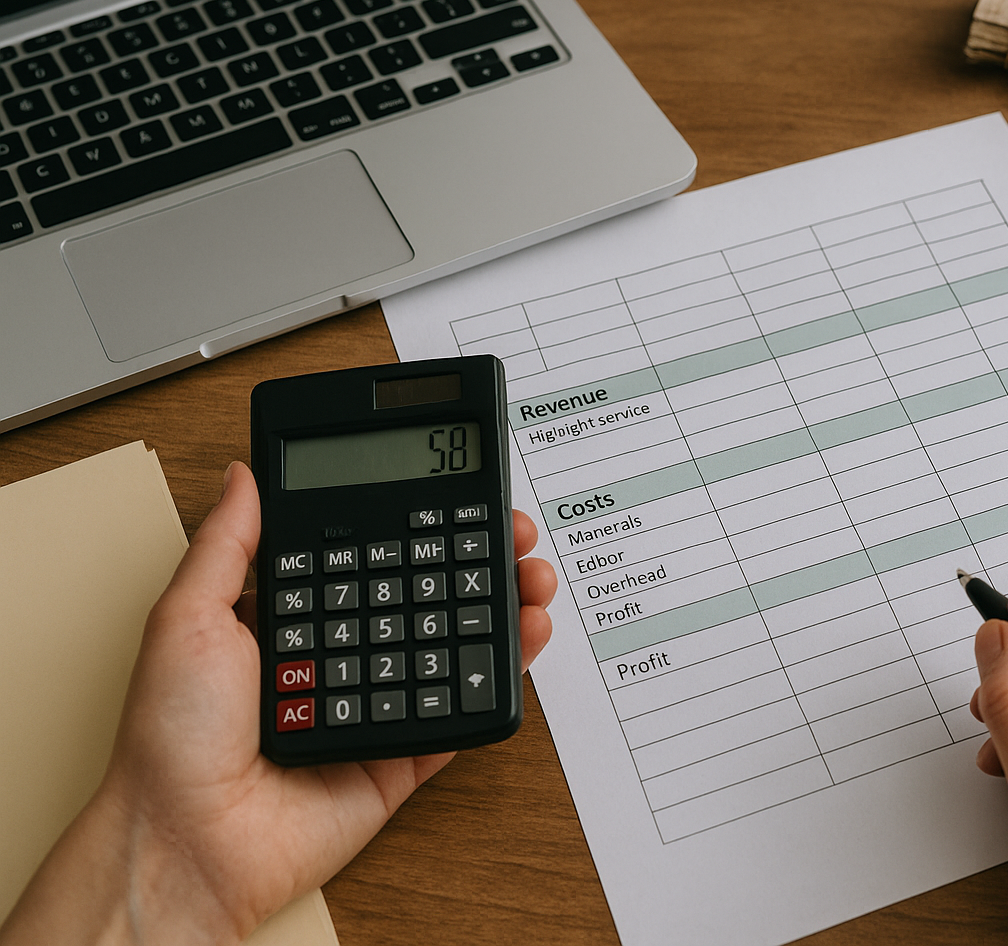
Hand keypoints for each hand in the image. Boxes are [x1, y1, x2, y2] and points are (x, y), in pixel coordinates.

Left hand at [0, 462, 557, 944]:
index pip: (373, 556)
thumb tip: (242, 474)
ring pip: (455, 647)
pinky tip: (522, 638)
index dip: (420, 525)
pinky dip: (499, 676)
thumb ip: (228, 544)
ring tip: (530, 579)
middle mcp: (342, 656)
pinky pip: (460, 712)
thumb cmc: (170, 738)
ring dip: (503, 608)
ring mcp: (377, 704)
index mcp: (294, 620)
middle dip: (480, 559)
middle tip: (512, 535)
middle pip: (427, 595)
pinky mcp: (401, 756)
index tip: (458, 497)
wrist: (189, 840)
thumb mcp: (187, 617)